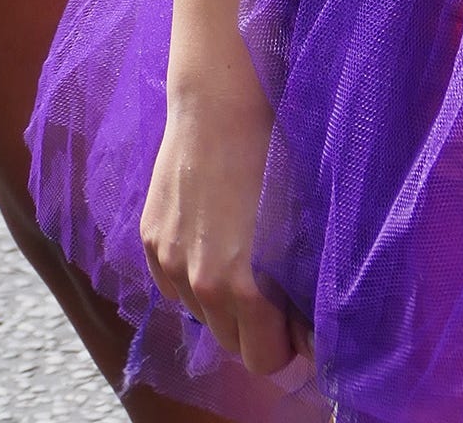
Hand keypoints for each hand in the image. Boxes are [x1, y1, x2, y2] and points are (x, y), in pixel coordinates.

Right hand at [141, 69, 312, 381]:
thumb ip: (302, 286)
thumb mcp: (303, 224)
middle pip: (231, 345)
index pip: (265, 360)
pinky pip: (174, 284)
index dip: (288, 343)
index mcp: (245, 285)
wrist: (221, 101)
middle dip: (257, 327)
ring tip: (245, 250)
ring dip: (223, 300)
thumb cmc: (275, 154)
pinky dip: (194, 273)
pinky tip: (215, 233)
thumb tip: (311, 331)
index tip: (300, 320)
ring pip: (201, 315)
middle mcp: (201, 284)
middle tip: (277, 288)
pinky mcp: (151, 241)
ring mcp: (169, 264)